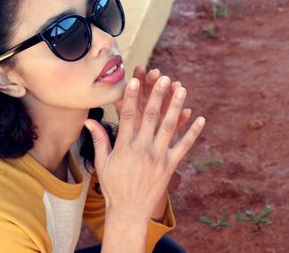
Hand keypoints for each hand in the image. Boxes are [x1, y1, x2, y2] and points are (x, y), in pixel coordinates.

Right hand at [84, 77, 204, 218]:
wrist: (129, 211)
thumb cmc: (114, 186)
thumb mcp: (102, 163)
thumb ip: (100, 140)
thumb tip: (89, 120)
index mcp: (124, 146)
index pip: (127, 116)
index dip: (131, 97)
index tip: (134, 80)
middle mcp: (142, 149)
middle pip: (151, 117)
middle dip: (157, 95)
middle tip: (163, 77)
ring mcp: (158, 157)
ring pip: (169, 127)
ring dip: (176, 106)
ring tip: (181, 89)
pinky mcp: (170, 165)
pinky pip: (184, 146)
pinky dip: (192, 132)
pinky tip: (200, 118)